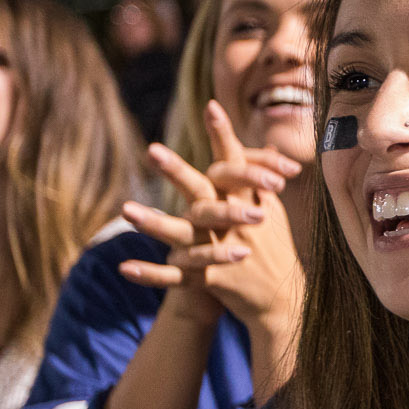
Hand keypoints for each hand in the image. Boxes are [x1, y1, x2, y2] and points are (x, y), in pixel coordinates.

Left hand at [120, 102, 304, 347]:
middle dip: (179, 171)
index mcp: (250, 202)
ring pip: (184, 234)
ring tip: (125, 209)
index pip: (236, 163)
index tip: (210, 106)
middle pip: (204, 193)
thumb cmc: (276, 251)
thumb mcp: (273, 211)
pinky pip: (176, 278)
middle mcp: (236, 223)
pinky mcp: (213, 280)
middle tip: (153, 149)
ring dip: (154, 223)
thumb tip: (264, 142)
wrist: (284, 302)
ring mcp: (224, 251)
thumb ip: (257, 180)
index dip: (224, 135)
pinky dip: (151, 275)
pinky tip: (124, 267)